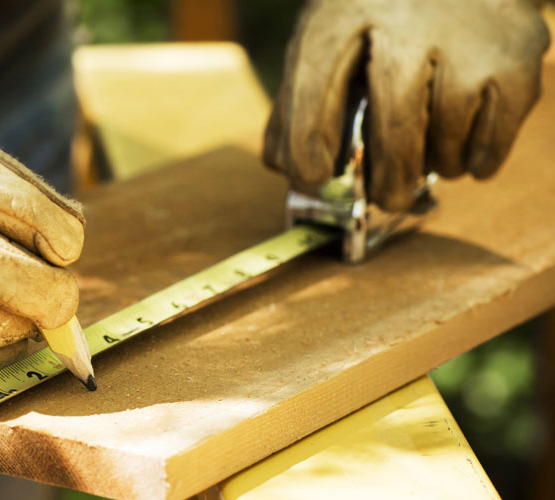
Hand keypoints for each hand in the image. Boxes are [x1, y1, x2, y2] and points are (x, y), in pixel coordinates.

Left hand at [264, 0, 548, 210]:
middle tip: (386, 197)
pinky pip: (494, 134)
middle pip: (396, 120)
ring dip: (436, 162)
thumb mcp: (331, 35)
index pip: (315, 85)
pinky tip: (465, 150)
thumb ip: (300, 100)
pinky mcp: (516, 53)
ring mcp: (468, 37)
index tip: (310, 177)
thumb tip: (288, 168)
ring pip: (448, 132)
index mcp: (344, 14)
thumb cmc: (383, 14)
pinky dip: (477, 157)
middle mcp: (408, 19)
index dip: (307, 141)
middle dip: (388, 175)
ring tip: (428, 151)